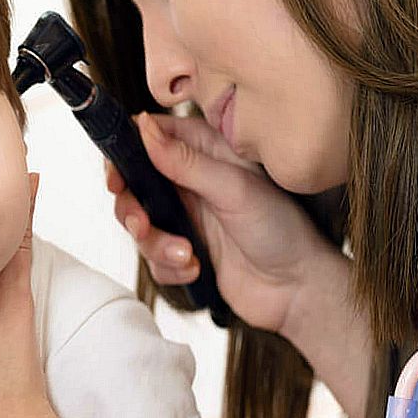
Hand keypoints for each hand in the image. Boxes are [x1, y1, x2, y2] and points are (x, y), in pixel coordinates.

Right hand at [111, 112, 338, 334]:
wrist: (300, 290)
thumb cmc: (283, 231)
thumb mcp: (235, 189)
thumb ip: (185, 161)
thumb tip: (143, 127)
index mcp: (203, 151)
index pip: (148, 137)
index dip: (124, 154)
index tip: (117, 178)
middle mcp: (189, 179)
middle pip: (133, 183)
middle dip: (132, 208)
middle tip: (142, 224)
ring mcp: (184, 215)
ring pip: (139, 224)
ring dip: (156, 244)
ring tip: (186, 254)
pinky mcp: (182, 249)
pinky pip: (152, 258)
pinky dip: (169, 267)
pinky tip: (196, 268)